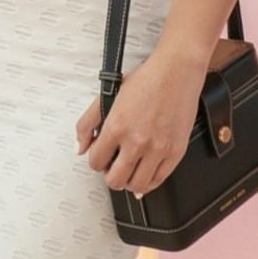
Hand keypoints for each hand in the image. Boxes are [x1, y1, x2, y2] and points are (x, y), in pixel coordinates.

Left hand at [75, 51, 203, 197]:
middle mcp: (136, 141)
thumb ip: (87, 123)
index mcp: (117, 127)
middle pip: (114, 180)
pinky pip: (158, 181)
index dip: (96, 160)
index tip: (101, 156)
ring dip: (128, 181)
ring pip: (136, 185)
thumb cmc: (146, 80)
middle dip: (110, 175)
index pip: (95, 162)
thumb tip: (81, 147)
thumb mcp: (107, 95)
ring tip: (129, 169)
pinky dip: (148, 182)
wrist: (176, 73)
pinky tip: (144, 173)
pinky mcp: (175, 153)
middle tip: (114, 165)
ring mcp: (157, 149)